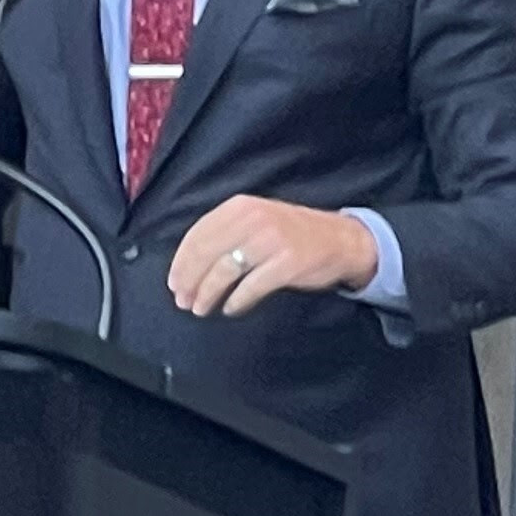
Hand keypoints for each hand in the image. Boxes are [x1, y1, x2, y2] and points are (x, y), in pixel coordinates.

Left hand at [168, 198, 378, 315]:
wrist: (341, 239)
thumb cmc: (293, 233)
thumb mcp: (258, 219)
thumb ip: (227, 233)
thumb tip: (190, 264)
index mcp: (241, 207)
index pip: (199, 234)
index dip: (181, 262)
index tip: (174, 282)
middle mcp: (254, 219)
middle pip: (207, 253)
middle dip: (190, 281)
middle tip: (183, 301)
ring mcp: (271, 241)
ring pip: (225, 271)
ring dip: (208, 294)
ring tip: (201, 308)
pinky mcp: (287, 264)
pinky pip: (251, 287)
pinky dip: (237, 301)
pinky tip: (230, 308)